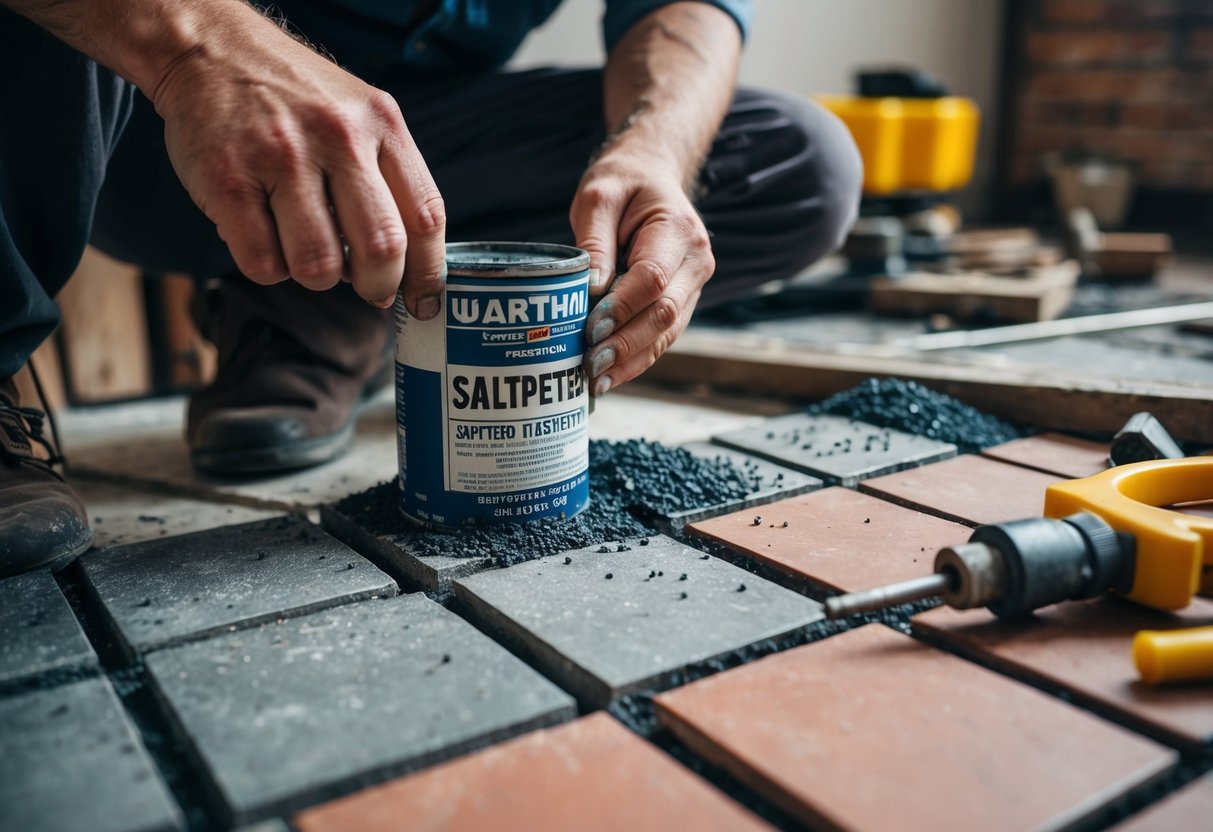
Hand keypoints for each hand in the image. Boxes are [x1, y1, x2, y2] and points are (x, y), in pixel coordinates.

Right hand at [151, 16, 445, 314]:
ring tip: (307, 251)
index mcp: (381, 123)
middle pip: (381, 248)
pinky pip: (265, 263)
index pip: (425, 217)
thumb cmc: (295, 98)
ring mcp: (280, 157)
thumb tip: (408, 271)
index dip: (428, 275)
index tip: (425, 304)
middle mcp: (337, 136)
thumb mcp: (360, 116)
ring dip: (318, 278)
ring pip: (320, 266)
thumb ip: (390, 180)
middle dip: (378, 286)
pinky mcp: (228, 180)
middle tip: (368, 289)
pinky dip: (271, 267)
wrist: (210, 50)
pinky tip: (266, 237)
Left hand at [570, 151, 713, 394]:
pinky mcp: (682, 301)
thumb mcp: (599, 196)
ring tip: (597, 381)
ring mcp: (693, 285)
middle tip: (590, 365)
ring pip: (667, 332)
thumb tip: (591, 291)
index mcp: (678, 230)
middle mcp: (696, 261)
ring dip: (632, 360)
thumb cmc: (623, 183)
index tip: (591, 327)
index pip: (653, 278)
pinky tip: (611, 376)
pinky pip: (662, 335)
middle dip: (626, 343)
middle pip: (665, 313)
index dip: (623, 307)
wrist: (651, 175)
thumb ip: (595, 241)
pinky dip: (637, 358)